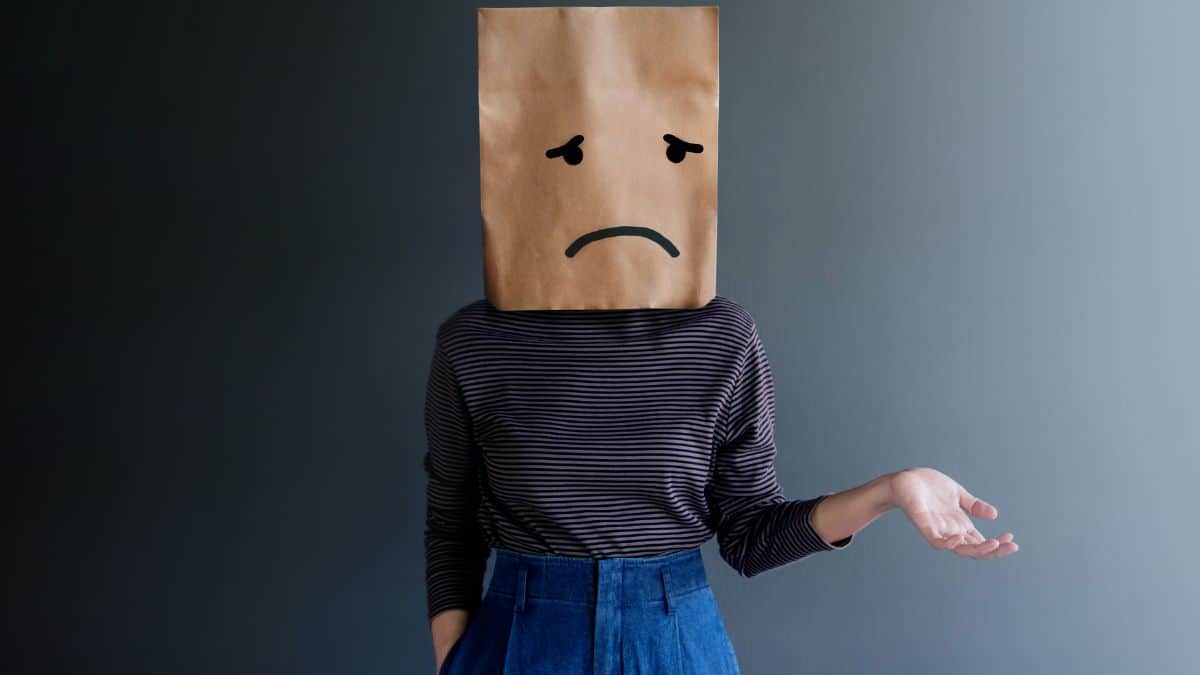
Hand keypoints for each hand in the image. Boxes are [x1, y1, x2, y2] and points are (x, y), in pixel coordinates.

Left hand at [888, 467, 1018, 558]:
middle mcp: (951, 531)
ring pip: (959, 548)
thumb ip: (974, 505)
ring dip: (976, 549)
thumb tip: (994, 515)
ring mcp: (938, 530)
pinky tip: (959, 538)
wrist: (905, 480)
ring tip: (993, 543)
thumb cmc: (929, 487)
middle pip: (975, 549)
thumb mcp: (957, 494)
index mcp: (961, 525)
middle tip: (1012, 546)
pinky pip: (936, 541)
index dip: (998, 544)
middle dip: (994, 550)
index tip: (1012, 538)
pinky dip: (947, 543)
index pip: (982, 542)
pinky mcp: (924, 526)